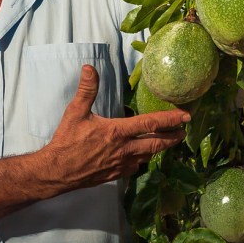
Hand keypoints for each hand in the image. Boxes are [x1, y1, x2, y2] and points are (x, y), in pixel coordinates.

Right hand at [45, 65, 187, 188]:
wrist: (57, 171)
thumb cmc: (66, 141)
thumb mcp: (76, 112)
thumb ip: (87, 90)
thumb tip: (90, 68)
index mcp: (117, 131)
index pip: (150, 124)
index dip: (170, 119)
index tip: (185, 116)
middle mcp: (124, 149)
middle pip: (157, 144)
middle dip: (173, 137)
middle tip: (183, 131)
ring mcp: (121, 164)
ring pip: (148, 156)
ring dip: (159, 148)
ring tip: (167, 142)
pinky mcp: (116, 174)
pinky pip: (135, 167)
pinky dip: (142, 160)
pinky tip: (141, 156)